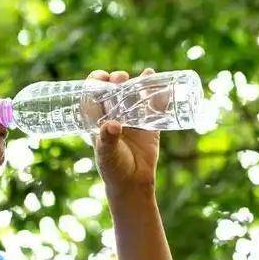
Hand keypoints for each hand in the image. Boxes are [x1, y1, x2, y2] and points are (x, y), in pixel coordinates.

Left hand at [86, 68, 159, 194]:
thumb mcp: (107, 154)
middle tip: (121, 78)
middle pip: (114, 90)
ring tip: (147, 75)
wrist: (133, 184)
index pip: (93, 95)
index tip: (102, 76)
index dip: (95, 82)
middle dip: (117, 80)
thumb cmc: (113, 169)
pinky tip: (165, 86)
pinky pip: (155, 108)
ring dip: (139, 83)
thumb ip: (108, 139)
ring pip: (135, 95)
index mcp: (98, 120)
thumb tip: (112, 125)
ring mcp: (132, 119)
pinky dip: (160, 96)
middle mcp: (114, 116)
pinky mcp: (149, 125)